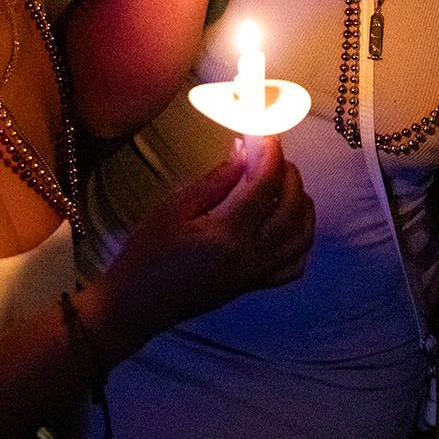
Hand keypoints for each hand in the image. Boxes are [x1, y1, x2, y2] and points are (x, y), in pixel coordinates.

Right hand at [94, 134, 314, 359]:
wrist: (136, 305)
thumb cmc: (147, 255)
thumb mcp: (173, 208)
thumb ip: (215, 180)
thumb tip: (245, 151)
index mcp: (226, 236)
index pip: (265, 186)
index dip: (270, 154)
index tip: (266, 133)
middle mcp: (250, 257)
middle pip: (292, 208)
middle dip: (288, 174)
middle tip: (271, 156)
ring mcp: (257, 274)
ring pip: (302, 236)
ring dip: (301, 203)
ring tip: (282, 183)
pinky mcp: (255, 286)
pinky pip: (295, 264)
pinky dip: (300, 239)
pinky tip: (286, 222)